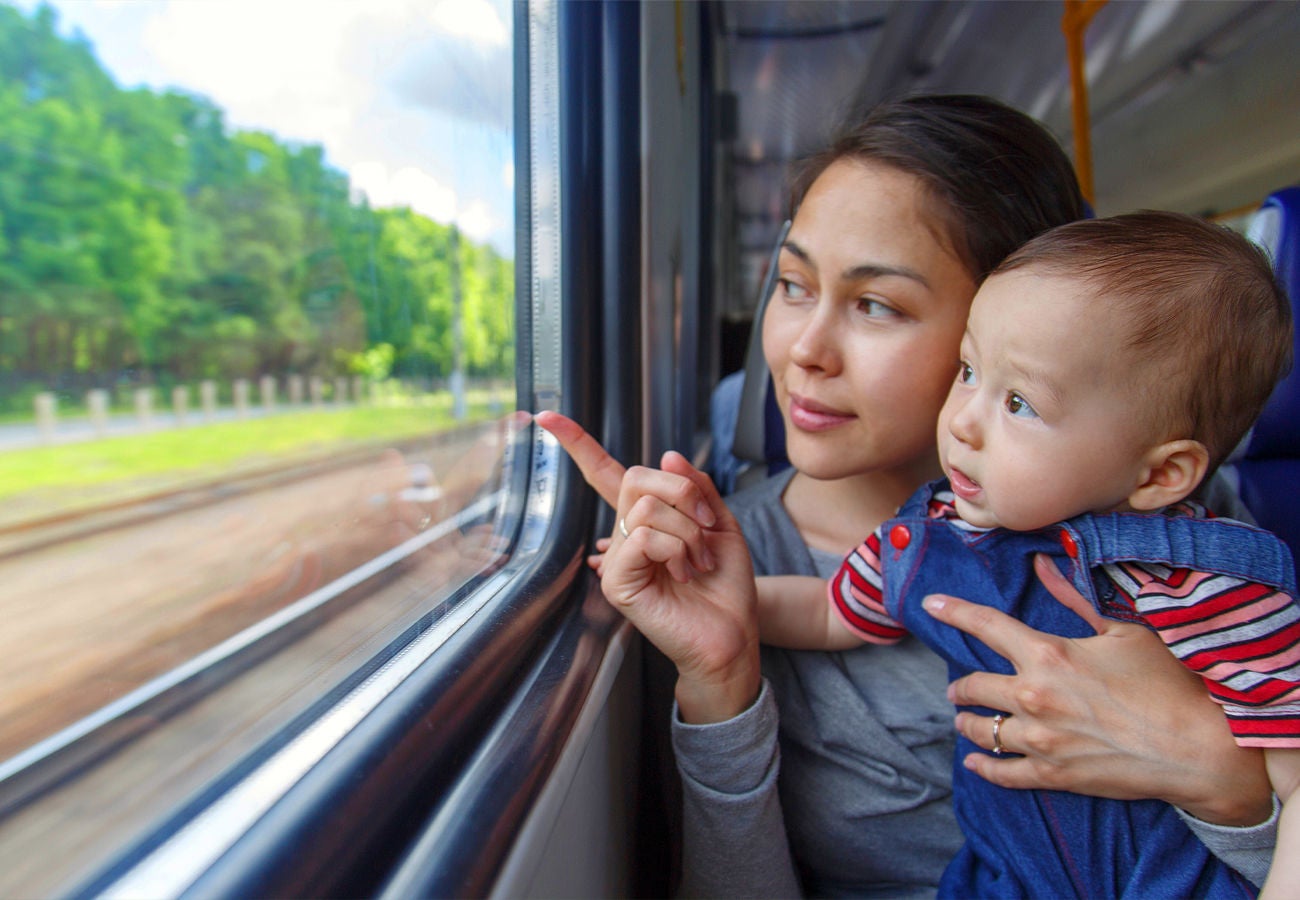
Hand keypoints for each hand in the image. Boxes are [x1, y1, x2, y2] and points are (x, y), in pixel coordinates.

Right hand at [537, 411, 761, 722]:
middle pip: (634, 476)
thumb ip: (696, 487)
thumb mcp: (721, 524)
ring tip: (699, 560)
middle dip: (683, 492)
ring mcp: (617, 558)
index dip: (577, 443)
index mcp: (645, 518)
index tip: (547, 416)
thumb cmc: (726, 585)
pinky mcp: (617, 581)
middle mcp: (624, 534)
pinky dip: (676, 548)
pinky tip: (685, 572)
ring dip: (688, 530)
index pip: (604, 473)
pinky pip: (642, 536)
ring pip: (644, 506)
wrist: (732, 633)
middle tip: (707, 525)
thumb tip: (668, 456)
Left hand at [925, 553, 1272, 826]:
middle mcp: (1033, 696)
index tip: (930, 605)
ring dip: (967, 723)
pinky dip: (983, 766)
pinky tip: (974, 762)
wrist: (1198, 748)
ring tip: (966, 719)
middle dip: (961, 686)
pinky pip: (1001, 772)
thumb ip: (1074, 600)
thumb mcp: (1122, 631)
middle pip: (972, 687)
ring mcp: (1040, 738)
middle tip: (959, 688)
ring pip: (979, 730)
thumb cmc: (1166, 683)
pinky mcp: (1052, 774)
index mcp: (1048, 654)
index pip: (985, 625)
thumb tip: (1044, 565)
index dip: (953, 612)